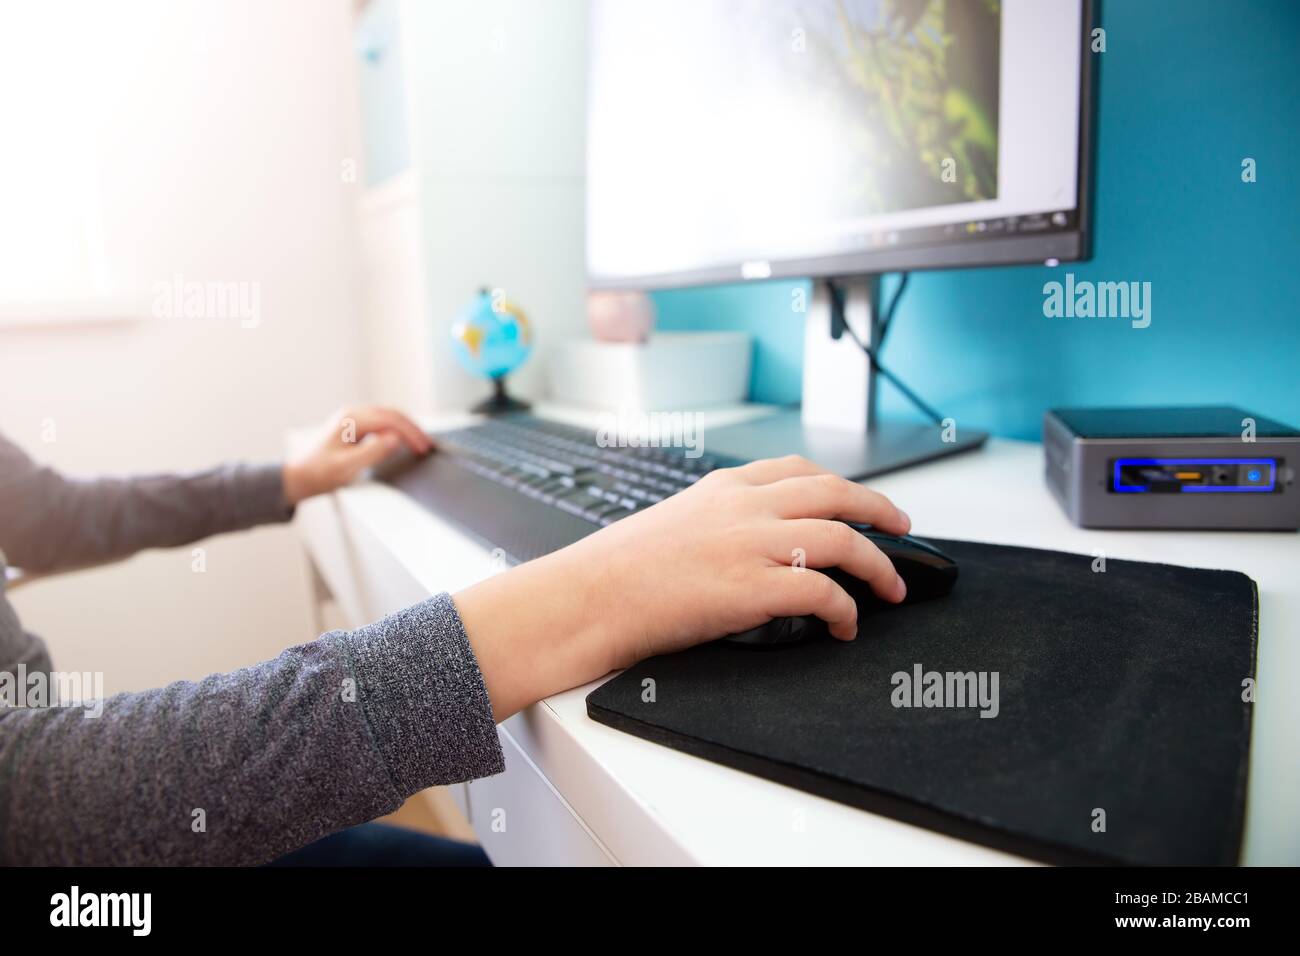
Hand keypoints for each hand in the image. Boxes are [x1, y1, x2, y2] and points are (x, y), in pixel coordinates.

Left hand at [282, 407, 432, 504]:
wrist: (297, 478)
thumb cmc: (317, 474)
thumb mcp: (346, 467)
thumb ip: (373, 452)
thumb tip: (395, 440)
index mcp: (350, 420)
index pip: (390, 420)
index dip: (410, 433)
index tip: (423, 447)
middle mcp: (352, 414)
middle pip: (391, 415)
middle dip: (412, 429)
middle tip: (427, 446)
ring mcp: (352, 419)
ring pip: (388, 417)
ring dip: (405, 429)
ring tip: (420, 443)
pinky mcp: (353, 428)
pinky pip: (381, 423)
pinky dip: (396, 430)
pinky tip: (403, 441)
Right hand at [454, 455, 910, 720]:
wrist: (586, 596)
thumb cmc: (617, 570)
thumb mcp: (672, 522)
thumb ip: (717, 522)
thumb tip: (749, 546)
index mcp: (723, 487)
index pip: (798, 469)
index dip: (842, 484)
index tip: (863, 502)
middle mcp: (743, 506)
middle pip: (835, 492)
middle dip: (880, 510)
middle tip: (903, 531)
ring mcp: (749, 544)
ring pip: (842, 537)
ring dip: (878, 565)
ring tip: (891, 589)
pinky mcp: (750, 588)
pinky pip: (823, 592)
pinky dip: (846, 608)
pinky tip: (846, 625)